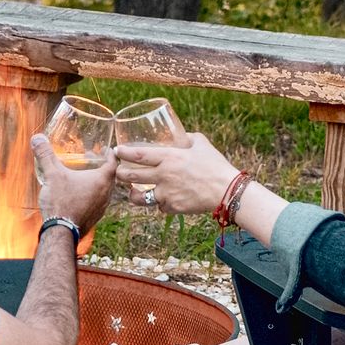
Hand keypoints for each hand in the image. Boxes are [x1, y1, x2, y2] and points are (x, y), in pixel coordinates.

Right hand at [32, 134, 115, 229]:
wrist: (60, 231)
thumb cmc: (60, 202)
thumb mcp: (52, 175)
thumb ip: (46, 155)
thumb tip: (37, 138)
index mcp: (101, 180)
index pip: (113, 163)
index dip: (111, 155)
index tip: (107, 149)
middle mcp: (106, 194)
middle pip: (111, 176)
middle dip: (102, 167)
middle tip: (92, 160)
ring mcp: (102, 207)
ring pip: (105, 190)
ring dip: (98, 181)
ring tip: (84, 176)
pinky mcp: (95, 217)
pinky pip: (99, 202)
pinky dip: (93, 194)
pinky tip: (80, 194)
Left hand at [114, 132, 238, 213]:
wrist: (227, 191)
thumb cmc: (216, 165)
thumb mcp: (202, 144)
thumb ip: (189, 138)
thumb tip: (183, 136)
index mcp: (169, 158)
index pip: (139, 154)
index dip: (124, 153)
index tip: (117, 151)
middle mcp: (163, 176)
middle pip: (132, 177)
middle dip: (121, 175)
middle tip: (118, 173)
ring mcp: (167, 194)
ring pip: (140, 198)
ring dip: (134, 196)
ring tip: (132, 194)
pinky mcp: (173, 208)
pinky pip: (161, 207)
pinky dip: (161, 204)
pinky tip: (164, 201)